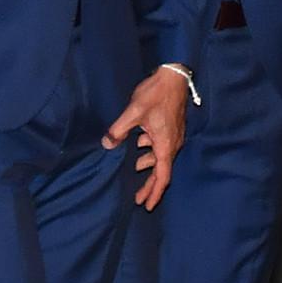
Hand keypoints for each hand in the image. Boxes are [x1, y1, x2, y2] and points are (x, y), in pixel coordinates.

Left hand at [104, 65, 191, 208]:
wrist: (174, 76)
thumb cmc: (156, 94)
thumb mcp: (133, 112)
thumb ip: (119, 130)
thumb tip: (107, 144)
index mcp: (165, 144)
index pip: (162, 176)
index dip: (154, 192)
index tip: (146, 205)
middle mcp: (172, 143)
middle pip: (162, 171)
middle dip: (150, 185)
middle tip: (138, 198)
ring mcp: (173, 136)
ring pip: (160, 158)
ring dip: (148, 165)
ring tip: (133, 168)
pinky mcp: (171, 128)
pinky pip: (160, 146)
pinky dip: (149, 151)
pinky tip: (138, 144)